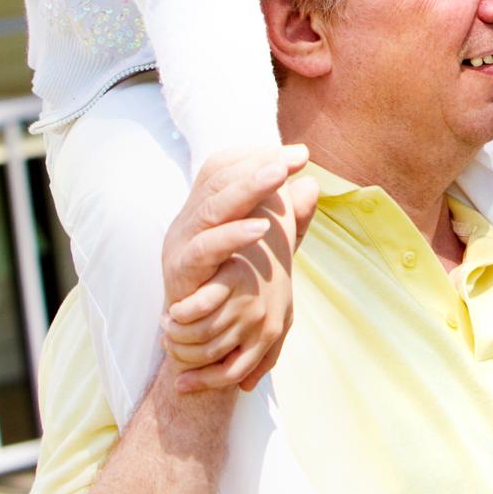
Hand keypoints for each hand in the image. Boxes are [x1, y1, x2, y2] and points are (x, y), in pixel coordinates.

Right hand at [158, 147, 318, 393]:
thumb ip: (290, 221)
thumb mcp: (268, 250)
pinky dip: (232, 236)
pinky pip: (204, 248)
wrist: (196, 339)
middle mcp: (191, 218)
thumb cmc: (233, 286)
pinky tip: (261, 228)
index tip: (299, 154)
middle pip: (220, 179)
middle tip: (297, 156)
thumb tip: (311, 185)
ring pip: (213, 206)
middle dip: (260, 164)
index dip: (259, 155)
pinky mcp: (181, 271)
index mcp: (208, 207)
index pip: (227, 167)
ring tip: (280, 175)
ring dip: (247, 188)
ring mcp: (183, 243)